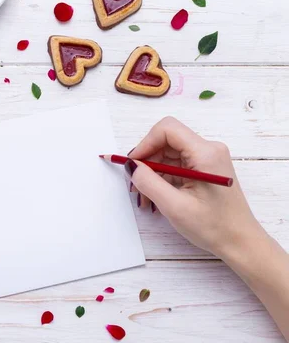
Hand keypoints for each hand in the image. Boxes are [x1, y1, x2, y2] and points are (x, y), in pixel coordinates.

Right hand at [126, 117, 262, 257]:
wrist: (240, 242)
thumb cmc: (215, 227)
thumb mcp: (174, 206)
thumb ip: (148, 182)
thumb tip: (131, 165)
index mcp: (206, 154)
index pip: (167, 129)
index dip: (145, 143)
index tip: (133, 164)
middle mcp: (209, 150)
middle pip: (166, 141)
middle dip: (147, 161)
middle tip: (135, 185)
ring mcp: (207, 159)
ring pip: (168, 154)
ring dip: (152, 173)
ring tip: (145, 197)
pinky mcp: (204, 168)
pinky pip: (175, 165)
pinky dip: (162, 179)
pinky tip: (156, 197)